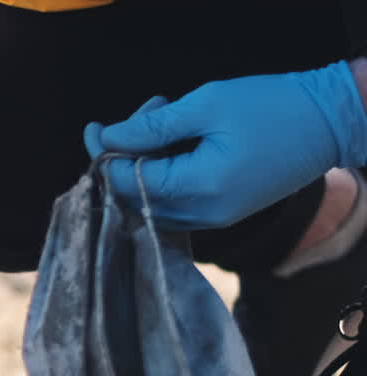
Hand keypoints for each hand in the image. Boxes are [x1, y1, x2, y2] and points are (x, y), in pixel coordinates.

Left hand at [83, 61, 366, 229]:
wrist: (332, 122)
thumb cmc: (274, 107)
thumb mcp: (208, 105)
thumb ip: (153, 128)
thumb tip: (108, 138)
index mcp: (199, 188)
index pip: (127, 183)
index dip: (105, 156)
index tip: (96, 128)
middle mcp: (204, 213)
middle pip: (135, 195)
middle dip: (126, 154)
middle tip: (143, 112)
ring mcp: (214, 218)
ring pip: (152, 198)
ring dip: (146, 159)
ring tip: (165, 113)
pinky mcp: (222, 212)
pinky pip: (174, 199)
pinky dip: (165, 170)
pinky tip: (176, 136)